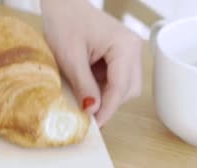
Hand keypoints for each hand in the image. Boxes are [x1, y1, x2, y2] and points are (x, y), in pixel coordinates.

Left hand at [41, 0, 142, 125]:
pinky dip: (102, 88)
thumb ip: (84, 85)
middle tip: (86, 115)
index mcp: (125, 47)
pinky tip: (86, 86)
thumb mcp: (70, 58)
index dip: (107, 109)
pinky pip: (116, 80)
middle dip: (108, 103)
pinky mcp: (120, 56)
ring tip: (82, 96)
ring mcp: (129, 52)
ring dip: (105, 96)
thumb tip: (93, 110)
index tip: (94, 125)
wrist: (63, 4)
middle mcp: (133, 49)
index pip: (121, 87)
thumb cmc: (65, 23)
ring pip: (124, 87)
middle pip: (128, 90)